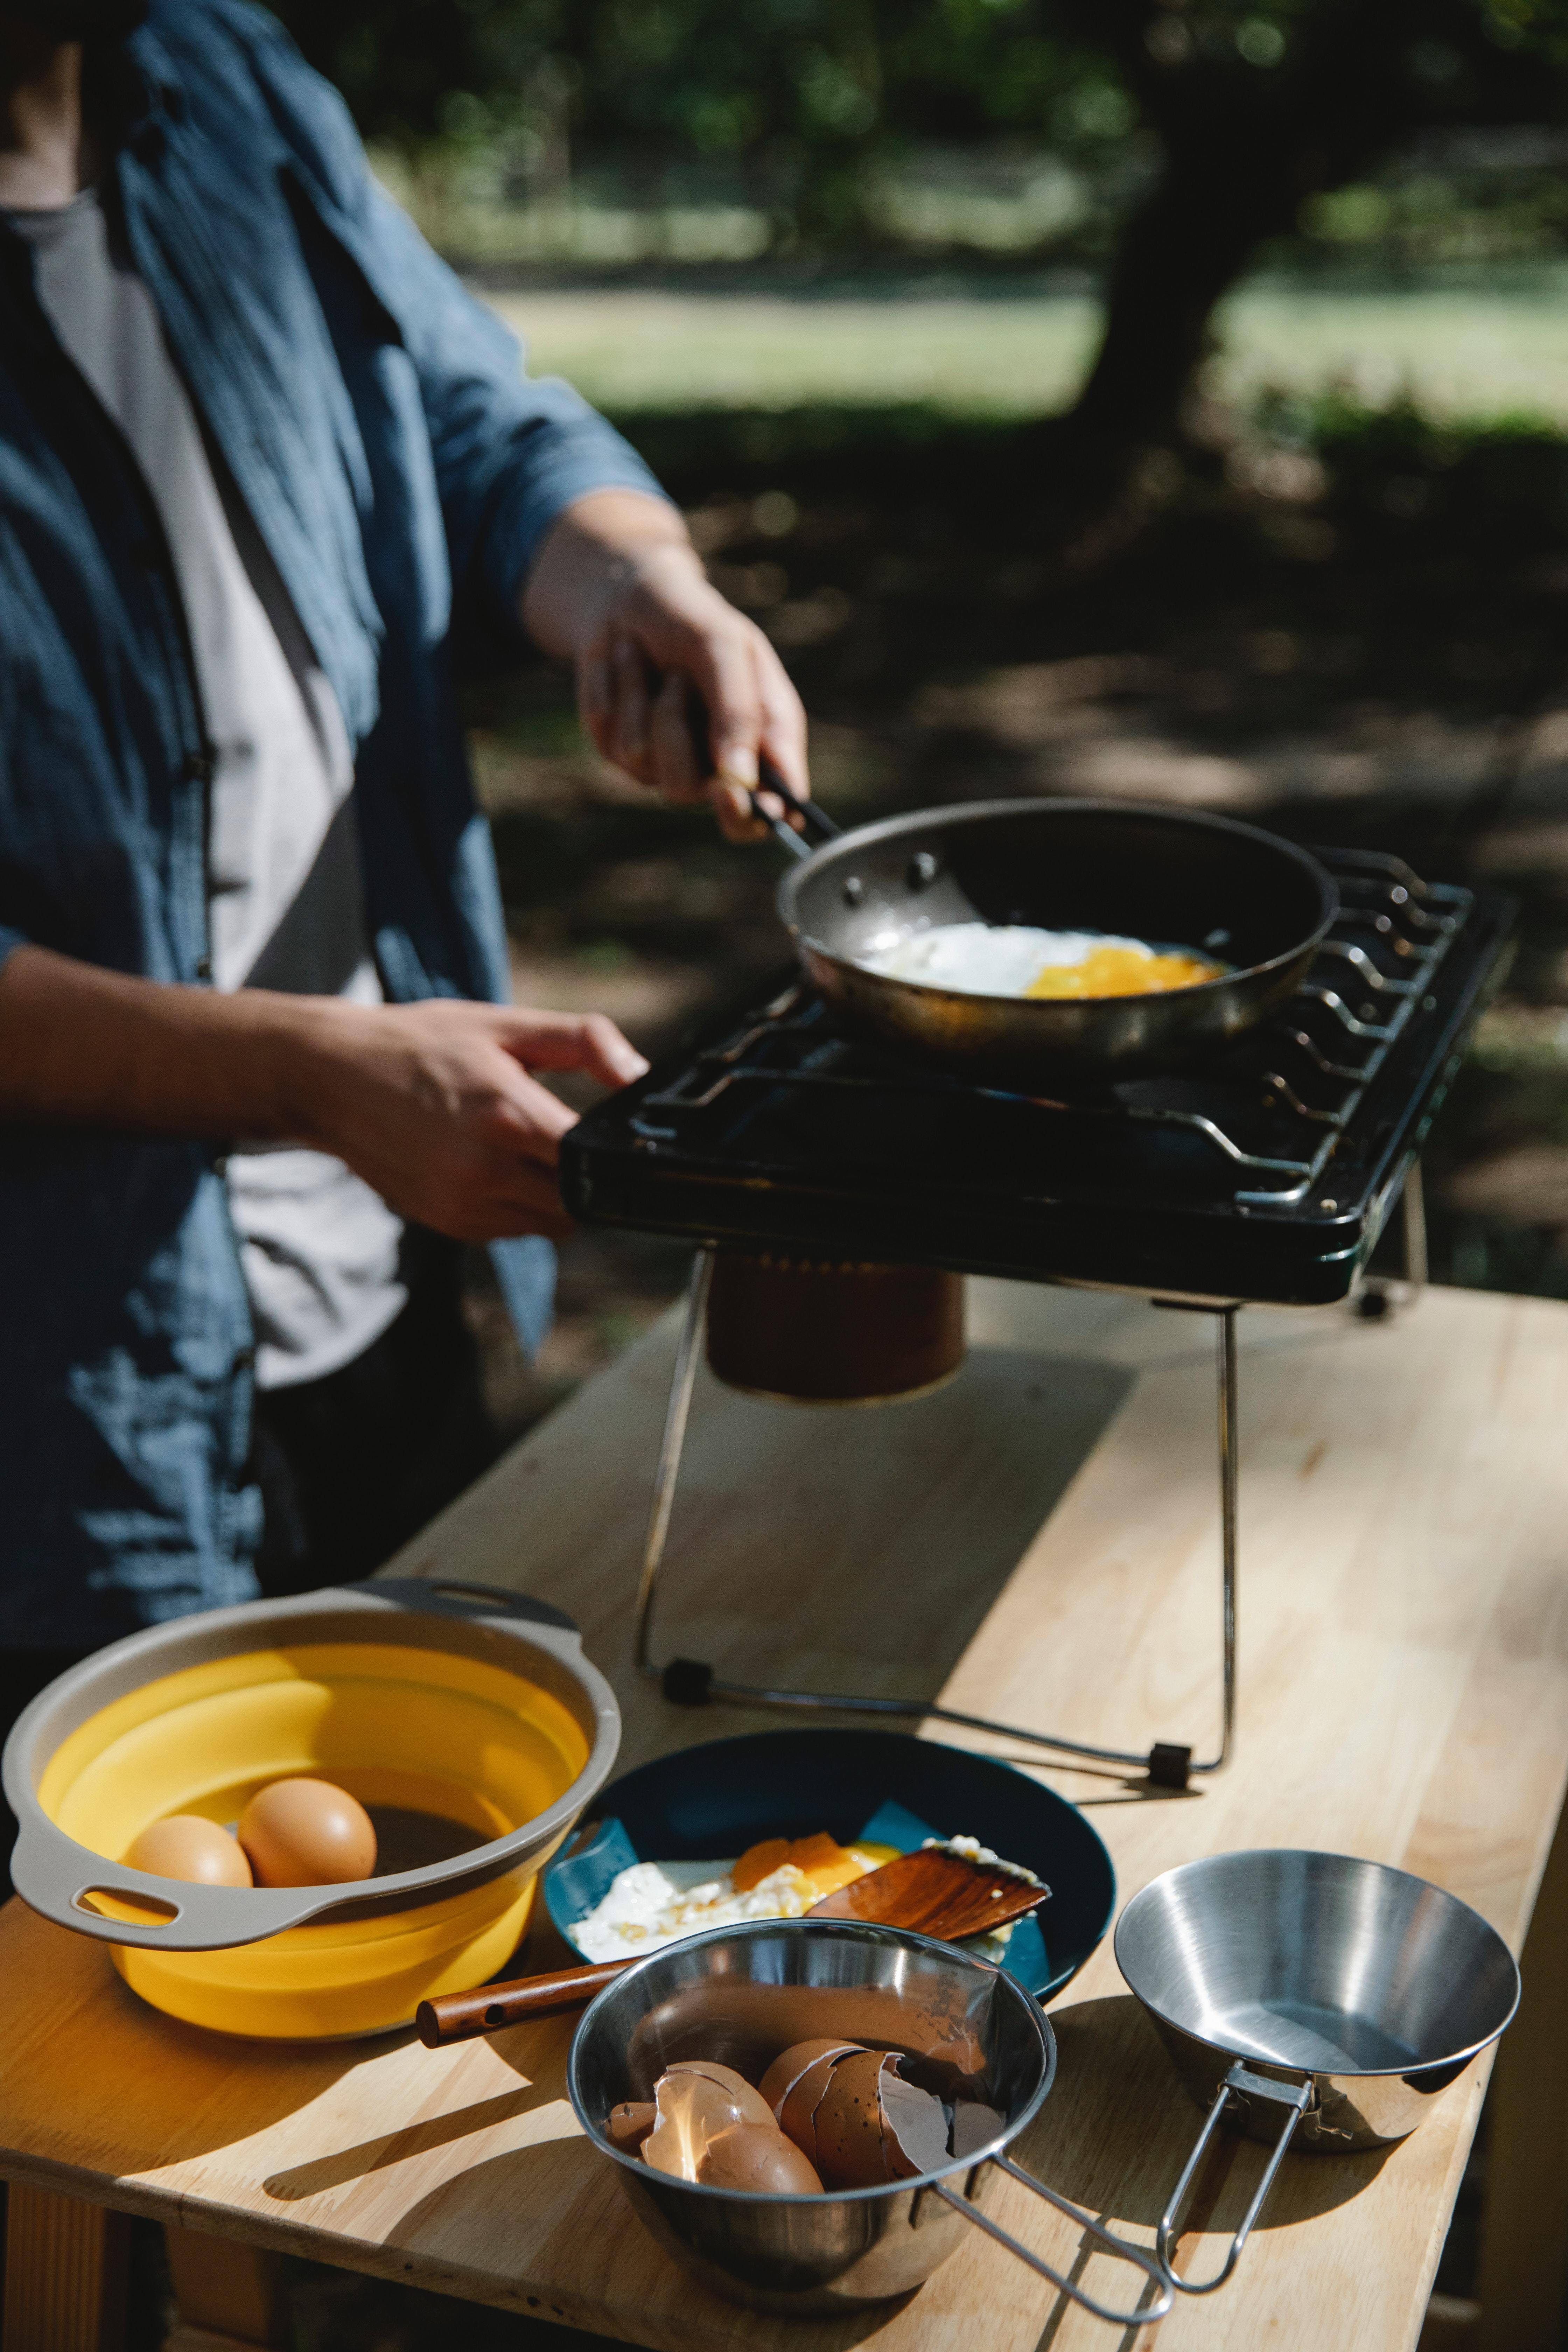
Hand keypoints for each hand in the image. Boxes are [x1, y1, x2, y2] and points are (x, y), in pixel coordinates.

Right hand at [0, 950, 646, 1244]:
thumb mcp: (506, 1024)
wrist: (332, 1078)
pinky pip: (511, 1229)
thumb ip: (584, 1042)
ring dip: (550, 1194)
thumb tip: (639, 1075)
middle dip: (583, 1175)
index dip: (614, 1152)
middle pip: (578, 1202)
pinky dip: (515, 1205)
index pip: (593, 1161)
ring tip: (519, 1146)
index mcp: (506, 1115)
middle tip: (561, 1136)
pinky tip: (489, 1164)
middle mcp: (485, 1170)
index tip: (615, 1136)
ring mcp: (463, 1204)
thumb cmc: (422, 1044)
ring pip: (548, 1223)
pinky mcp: (448, 1223)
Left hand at [522, 491, 809, 842]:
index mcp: (765, 742)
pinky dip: (621, 694)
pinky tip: (627, 667)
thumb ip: (739, 710)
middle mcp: (721, 765)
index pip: (778, 808)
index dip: (763, 815)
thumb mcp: (726, 645)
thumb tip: (738, 780)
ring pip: (659, 770)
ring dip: (656, 706)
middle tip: (679, 696)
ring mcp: (669, 765)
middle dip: (690, 750)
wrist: (628, 597)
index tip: (738, 796)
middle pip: (716, 807)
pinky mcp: (623, 755)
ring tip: (663, 668)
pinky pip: (617, 743)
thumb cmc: (693, 618)